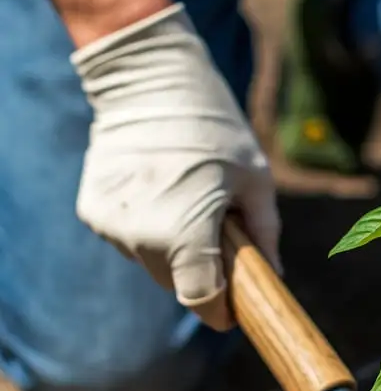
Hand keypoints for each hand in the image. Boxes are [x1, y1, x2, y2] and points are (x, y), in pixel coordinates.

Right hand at [73, 3, 280, 330]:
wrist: (149, 79)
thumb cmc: (216, 128)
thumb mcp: (256, 181)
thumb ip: (265, 235)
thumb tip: (275, 277)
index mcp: (185, 231)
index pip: (201, 299)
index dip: (221, 310)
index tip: (234, 311)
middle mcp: (142, 235)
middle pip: (178, 283)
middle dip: (203, 272)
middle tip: (221, 236)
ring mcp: (112, 223)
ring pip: (152, 263)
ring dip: (174, 249)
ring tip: (191, 202)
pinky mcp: (94, 210)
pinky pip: (130, 240)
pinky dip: (149, 229)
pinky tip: (163, 192)